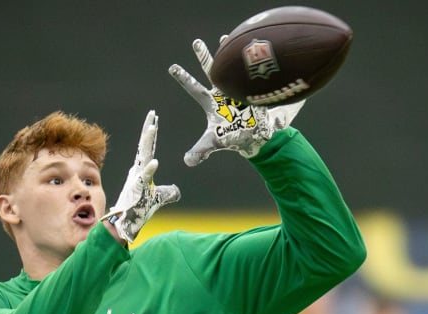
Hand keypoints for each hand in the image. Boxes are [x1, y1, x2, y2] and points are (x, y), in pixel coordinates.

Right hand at [102, 110, 180, 242]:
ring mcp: (136, 180)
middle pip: (144, 146)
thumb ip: (167, 193)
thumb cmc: (138, 210)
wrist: (124, 224)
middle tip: (152, 114)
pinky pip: (144, 179)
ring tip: (152, 127)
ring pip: (143, 157)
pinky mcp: (137, 190)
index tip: (154, 119)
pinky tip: (155, 162)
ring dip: (147, 142)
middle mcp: (137, 172)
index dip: (151, 134)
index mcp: (141, 171)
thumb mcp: (157, 199)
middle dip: (148, 130)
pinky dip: (149, 170)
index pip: (148, 148)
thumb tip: (177, 191)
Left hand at [168, 37, 305, 166]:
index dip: (183, 78)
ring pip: (229, 67)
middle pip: (210, 71)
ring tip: (223, 37)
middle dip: (204, 57)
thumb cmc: (233, 137)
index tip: (172, 67)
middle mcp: (221, 92)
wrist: (255, 136)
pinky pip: (247, 73)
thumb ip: (200, 151)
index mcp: (210, 102)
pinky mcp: (250, 90)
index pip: (193, 88)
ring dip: (227, 53)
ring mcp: (236, 89)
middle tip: (196, 42)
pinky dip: (247, 62)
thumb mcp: (214, 143)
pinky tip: (250, 47)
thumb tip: (187, 162)